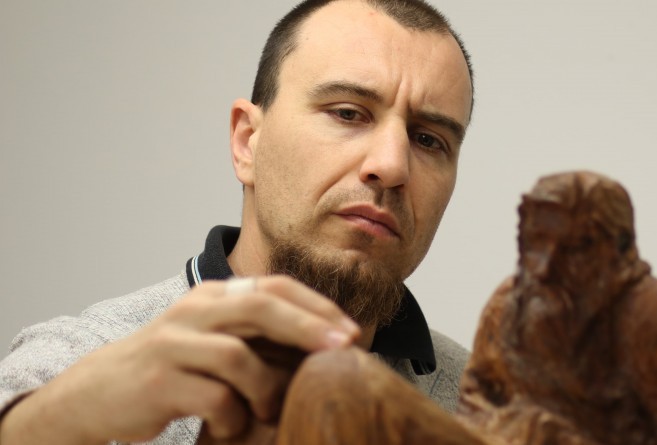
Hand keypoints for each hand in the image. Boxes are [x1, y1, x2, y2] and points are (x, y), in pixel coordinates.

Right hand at [0, 275, 359, 443]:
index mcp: (215, 296)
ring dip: (268, 389)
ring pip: (240, 357)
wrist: (98, 391)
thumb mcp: (213, 337)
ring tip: (273, 411)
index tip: (351, 332)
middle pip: (262, 306)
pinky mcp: (158, 381)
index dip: (317, 306)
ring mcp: (174, 343)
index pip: (275, 286)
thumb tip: (324, 343)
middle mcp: (195, 311)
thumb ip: (256, 333)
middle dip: (310, 327)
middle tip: (344, 349)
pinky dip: (234, 416)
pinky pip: (214, 398)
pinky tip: (233, 425)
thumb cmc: (172, 366)